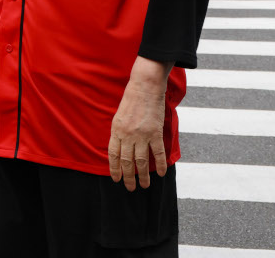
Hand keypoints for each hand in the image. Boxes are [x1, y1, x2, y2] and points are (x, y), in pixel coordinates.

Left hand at [108, 57, 171, 190]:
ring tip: (144, 186)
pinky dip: (160, 164)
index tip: (116, 179)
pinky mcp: (155, 132)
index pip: (113, 155)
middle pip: (127, 161)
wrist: (144, 86)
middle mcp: (127, 135)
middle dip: (128, 177)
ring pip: (141, 161)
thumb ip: (119, 132)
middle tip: (130, 188)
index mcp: (116, 130)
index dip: (114, 169)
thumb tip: (119, 148)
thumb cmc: (131, 99)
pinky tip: (161, 173)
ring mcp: (141, 135)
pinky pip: (157, 153)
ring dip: (143, 176)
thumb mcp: (118, 116)